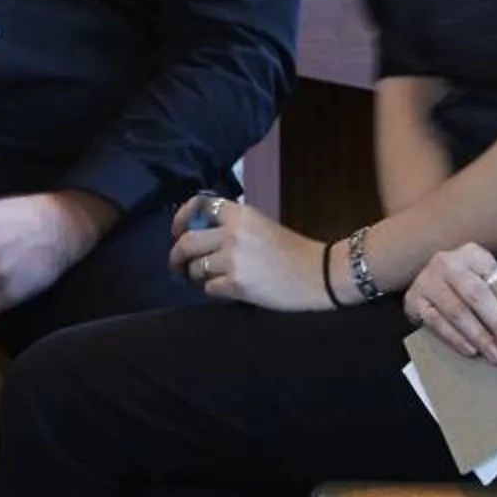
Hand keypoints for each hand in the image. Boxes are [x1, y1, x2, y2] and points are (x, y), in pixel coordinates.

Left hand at [170, 197, 330, 311]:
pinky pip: (209, 288)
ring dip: (196, 275)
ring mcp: (234, 260)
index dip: (182, 218)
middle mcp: (233, 234)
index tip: (177, 231)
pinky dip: (214, 290)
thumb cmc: (293, 250)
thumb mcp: (261, 225)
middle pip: (187, 242)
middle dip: (177, 256)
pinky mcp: (237, 285)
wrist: (319, 274)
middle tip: (178, 265)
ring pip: (195, 268)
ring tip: (207, 278)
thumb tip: (199, 231)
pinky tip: (226, 289)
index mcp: (240, 214)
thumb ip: (232, 224)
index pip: (200, 206)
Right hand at [405, 243, 496, 365]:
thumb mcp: (485, 277)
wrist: (432, 280)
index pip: (492, 281)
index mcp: (471, 254)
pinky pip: (435, 322)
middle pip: (474, 295)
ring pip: (455, 312)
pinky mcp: (413, 300)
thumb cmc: (469, 283)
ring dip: (477, 338)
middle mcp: (446, 263)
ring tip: (496, 356)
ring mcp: (426, 281)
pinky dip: (455, 339)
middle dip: (496, 325)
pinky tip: (471, 351)